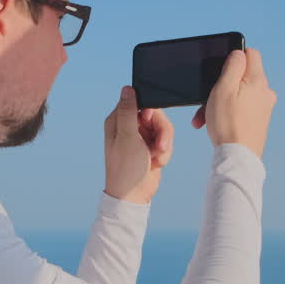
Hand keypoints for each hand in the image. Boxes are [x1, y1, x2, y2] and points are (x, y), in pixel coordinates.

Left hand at [104, 86, 173, 203]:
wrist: (134, 195)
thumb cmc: (126, 168)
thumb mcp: (127, 137)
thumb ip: (128, 112)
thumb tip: (127, 88)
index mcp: (118, 120)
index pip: (139, 101)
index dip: (150, 110)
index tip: (149, 121)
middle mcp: (129, 126)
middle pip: (155, 115)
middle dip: (162, 131)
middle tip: (160, 146)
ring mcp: (141, 137)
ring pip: (163, 128)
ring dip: (164, 144)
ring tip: (156, 157)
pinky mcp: (151, 147)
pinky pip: (166, 141)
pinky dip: (164, 153)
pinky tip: (156, 163)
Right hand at [191, 48, 275, 158]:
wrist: (239, 157)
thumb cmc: (228, 123)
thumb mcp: (224, 88)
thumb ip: (233, 66)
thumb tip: (239, 53)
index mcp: (258, 80)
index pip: (250, 53)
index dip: (233, 57)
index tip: (219, 70)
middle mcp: (265, 91)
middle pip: (241, 76)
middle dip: (220, 85)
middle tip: (205, 99)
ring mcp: (264, 107)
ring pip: (239, 94)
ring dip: (220, 102)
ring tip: (204, 117)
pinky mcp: (260, 120)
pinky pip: (242, 108)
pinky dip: (228, 112)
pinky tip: (215, 124)